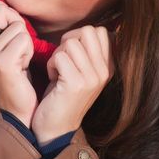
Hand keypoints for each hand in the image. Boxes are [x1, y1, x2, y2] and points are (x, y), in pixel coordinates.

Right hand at [0, 0, 36, 126]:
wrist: (13, 108)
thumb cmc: (12, 74)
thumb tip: (6, 8)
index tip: (6, 23)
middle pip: (0, 10)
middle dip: (16, 22)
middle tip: (18, 43)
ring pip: (17, 26)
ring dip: (26, 41)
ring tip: (20, 58)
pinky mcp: (2, 62)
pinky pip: (24, 40)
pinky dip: (29, 51)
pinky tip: (23, 65)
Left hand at [31, 25, 113, 144]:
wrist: (55, 128)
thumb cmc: (62, 94)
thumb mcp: (81, 71)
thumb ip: (86, 52)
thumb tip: (82, 30)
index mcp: (108, 67)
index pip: (99, 31)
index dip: (78, 36)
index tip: (71, 55)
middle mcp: (105, 71)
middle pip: (86, 31)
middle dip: (68, 41)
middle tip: (62, 61)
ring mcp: (92, 78)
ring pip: (70, 43)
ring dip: (57, 55)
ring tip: (58, 72)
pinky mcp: (77, 83)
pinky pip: (59, 56)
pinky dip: (50, 65)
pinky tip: (54, 80)